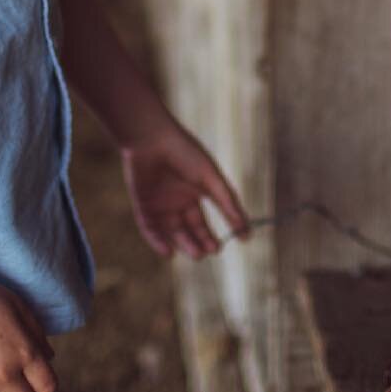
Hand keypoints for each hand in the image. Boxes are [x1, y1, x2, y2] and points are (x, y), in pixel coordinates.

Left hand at [120, 116, 250, 258]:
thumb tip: (247, 233)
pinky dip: (158, 243)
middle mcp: (176, 202)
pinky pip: (150, 230)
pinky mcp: (143, 205)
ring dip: (184, 246)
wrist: (152, 137)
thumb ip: (228, 206)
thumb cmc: (185, 153)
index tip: (224, 247)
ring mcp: (159, 204)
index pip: (202, 223)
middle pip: (188, 231)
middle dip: (200, 244)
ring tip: (198, 254)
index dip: (212, 237)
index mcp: (193, 193)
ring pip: (171, 234)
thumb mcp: (211, 180)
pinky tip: (170, 253)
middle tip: (210, 250)